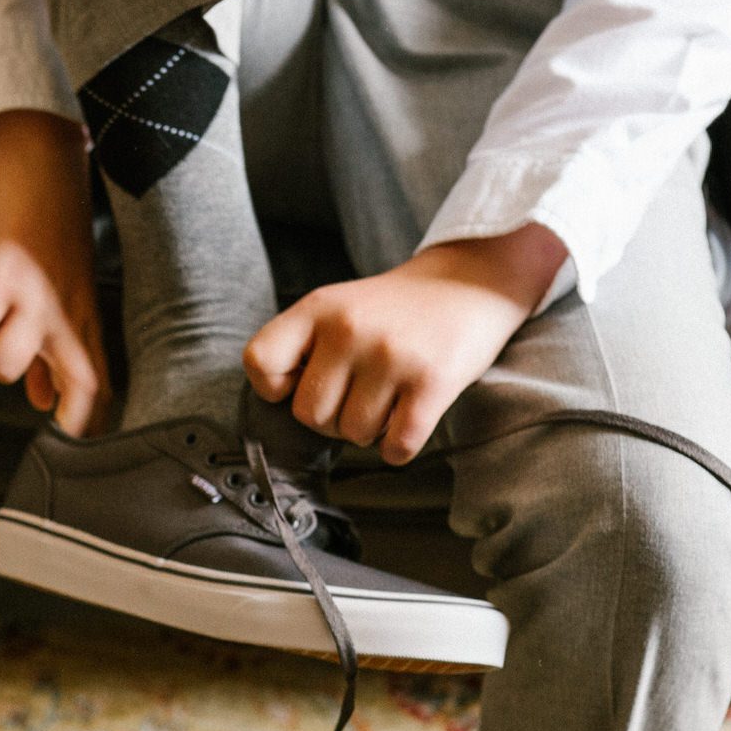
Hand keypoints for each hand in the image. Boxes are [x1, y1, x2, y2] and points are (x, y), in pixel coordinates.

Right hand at [0, 110, 111, 435]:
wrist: (46, 176)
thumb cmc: (55, 245)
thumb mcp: (66, 303)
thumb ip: (55, 358)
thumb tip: (45, 403)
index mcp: (84, 325)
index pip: (99, 387)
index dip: (90, 427)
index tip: (74, 460)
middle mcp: (66, 315)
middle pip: (78, 381)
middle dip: (59, 414)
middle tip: (36, 429)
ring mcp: (34, 296)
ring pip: (8, 362)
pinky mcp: (1, 274)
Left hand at [243, 225, 567, 463]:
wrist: (471, 282)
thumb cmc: (394, 311)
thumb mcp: (337, 306)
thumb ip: (302, 346)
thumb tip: (285, 404)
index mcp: (317, 308)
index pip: (260, 363)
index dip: (276, 386)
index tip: (305, 380)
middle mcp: (349, 329)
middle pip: (309, 415)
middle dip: (332, 418)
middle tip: (360, 395)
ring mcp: (391, 356)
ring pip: (354, 436)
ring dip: (372, 430)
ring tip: (390, 397)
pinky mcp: (432, 382)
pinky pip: (396, 447)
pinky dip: (399, 447)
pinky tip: (409, 420)